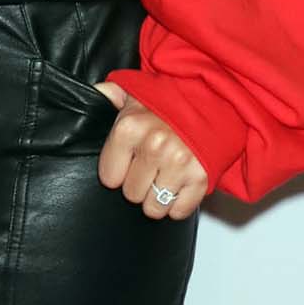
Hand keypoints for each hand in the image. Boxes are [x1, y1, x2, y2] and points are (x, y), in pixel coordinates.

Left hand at [93, 84, 206, 219]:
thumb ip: (108, 95)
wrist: (215, 99)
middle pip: (131, 195)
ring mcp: (178, 163)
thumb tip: (88, 97)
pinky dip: (180, 204)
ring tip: (166, 176)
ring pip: (154, 208)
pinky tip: (181, 184)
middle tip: (152, 166)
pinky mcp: (201, 178)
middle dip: (140, 183)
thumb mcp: (135, 92)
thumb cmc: (171, 101)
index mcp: (129, 128)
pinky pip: (179, 212)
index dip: (119, 171)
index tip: (131, 160)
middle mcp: (153, 146)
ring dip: (159, 197)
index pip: (109, 178)